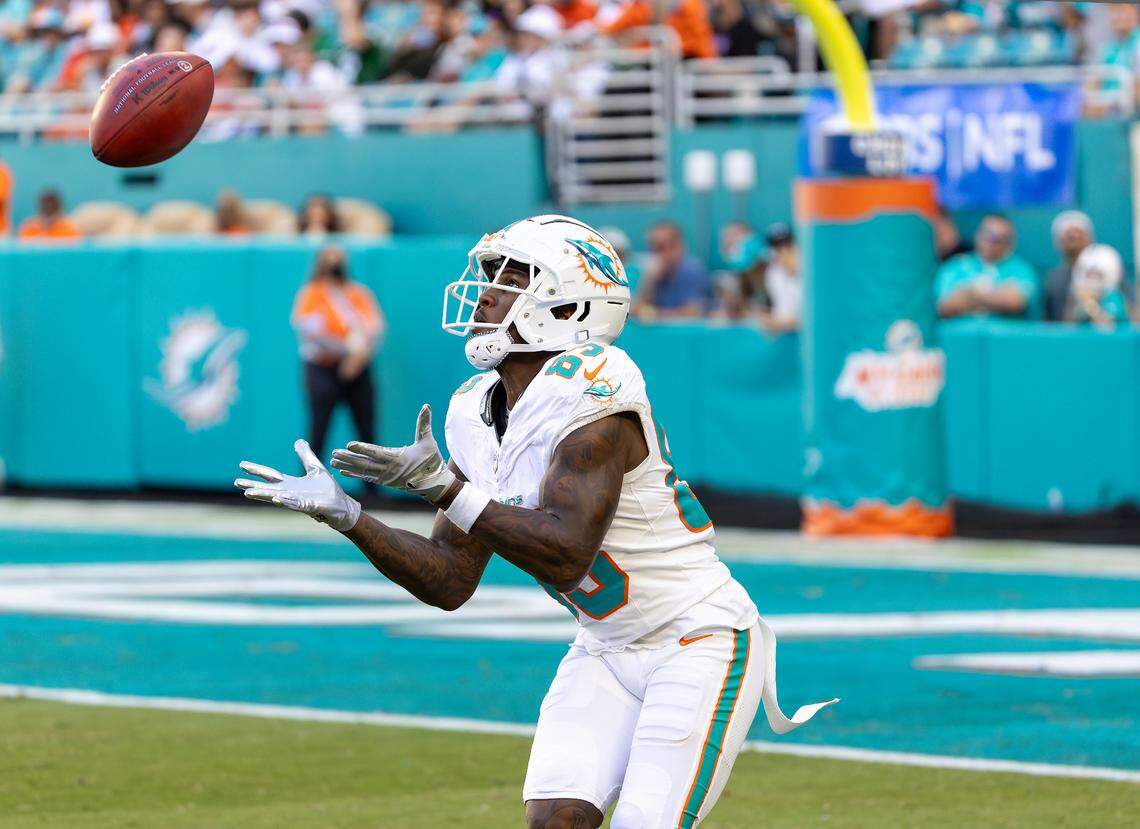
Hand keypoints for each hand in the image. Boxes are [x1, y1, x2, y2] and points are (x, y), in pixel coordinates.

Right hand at [234, 440, 360, 531]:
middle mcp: (291, 493)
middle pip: (268, 488)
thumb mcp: (315, 469)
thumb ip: (306, 456)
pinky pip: (296, 504)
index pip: (270, 475)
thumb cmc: (328, 491)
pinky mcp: (310, 507)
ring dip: (263, 495)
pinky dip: (285, 501)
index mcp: (291, 484)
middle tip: (236, 482)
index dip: (257, 470)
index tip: (242, 465)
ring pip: (277, 497)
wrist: (342, 506)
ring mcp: (299, 501)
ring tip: (248, 492)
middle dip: (253, 485)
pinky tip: (276, 498)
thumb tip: (298, 441)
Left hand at [330, 404, 457, 506]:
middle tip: (334, 453)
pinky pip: (367, 477)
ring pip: (363, 471)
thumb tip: (426, 405)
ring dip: (347, 466)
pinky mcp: (385, 481)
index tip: (349, 445)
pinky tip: (343, 470)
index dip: (362, 449)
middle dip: (348, 458)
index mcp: (399, 458)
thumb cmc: (432, 461)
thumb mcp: (429, 441)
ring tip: (333, 461)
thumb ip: (424, 424)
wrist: (434, 483)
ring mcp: (386, 477)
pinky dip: (355, 474)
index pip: (377, 453)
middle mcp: (390, 469)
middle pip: (365, 463)